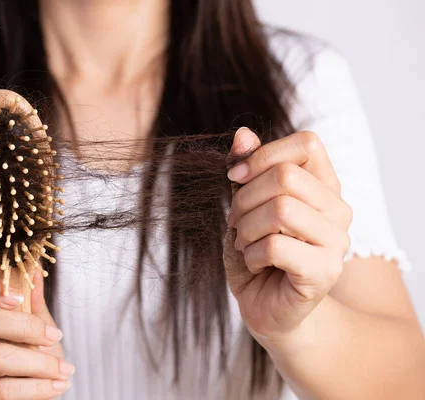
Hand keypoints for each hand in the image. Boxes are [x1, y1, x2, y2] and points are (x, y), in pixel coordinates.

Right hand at [0, 273, 73, 398]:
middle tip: (55, 335)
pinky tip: (55, 387)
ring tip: (64, 370)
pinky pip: (2, 390)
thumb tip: (36, 270)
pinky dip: (37, 388)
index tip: (20, 297)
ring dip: (41, 364)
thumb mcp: (29, 332)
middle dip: (25, 326)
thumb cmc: (24, 364)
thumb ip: (31, 304)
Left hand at [224, 128, 352, 343]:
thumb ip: (248, 170)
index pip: (307, 143)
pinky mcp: (325, 272)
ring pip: (280, 209)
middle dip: (244, 199)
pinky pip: (276, 246)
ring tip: (244, 243)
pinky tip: (255, 264)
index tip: (235, 177)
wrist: (266, 306)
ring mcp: (336, 242)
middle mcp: (338, 209)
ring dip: (245, 228)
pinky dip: (251, 255)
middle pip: (285, 176)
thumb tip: (242, 134)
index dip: (263, 155)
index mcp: (324, 185)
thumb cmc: (257, 252)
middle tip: (235, 221)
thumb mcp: (246, 206)